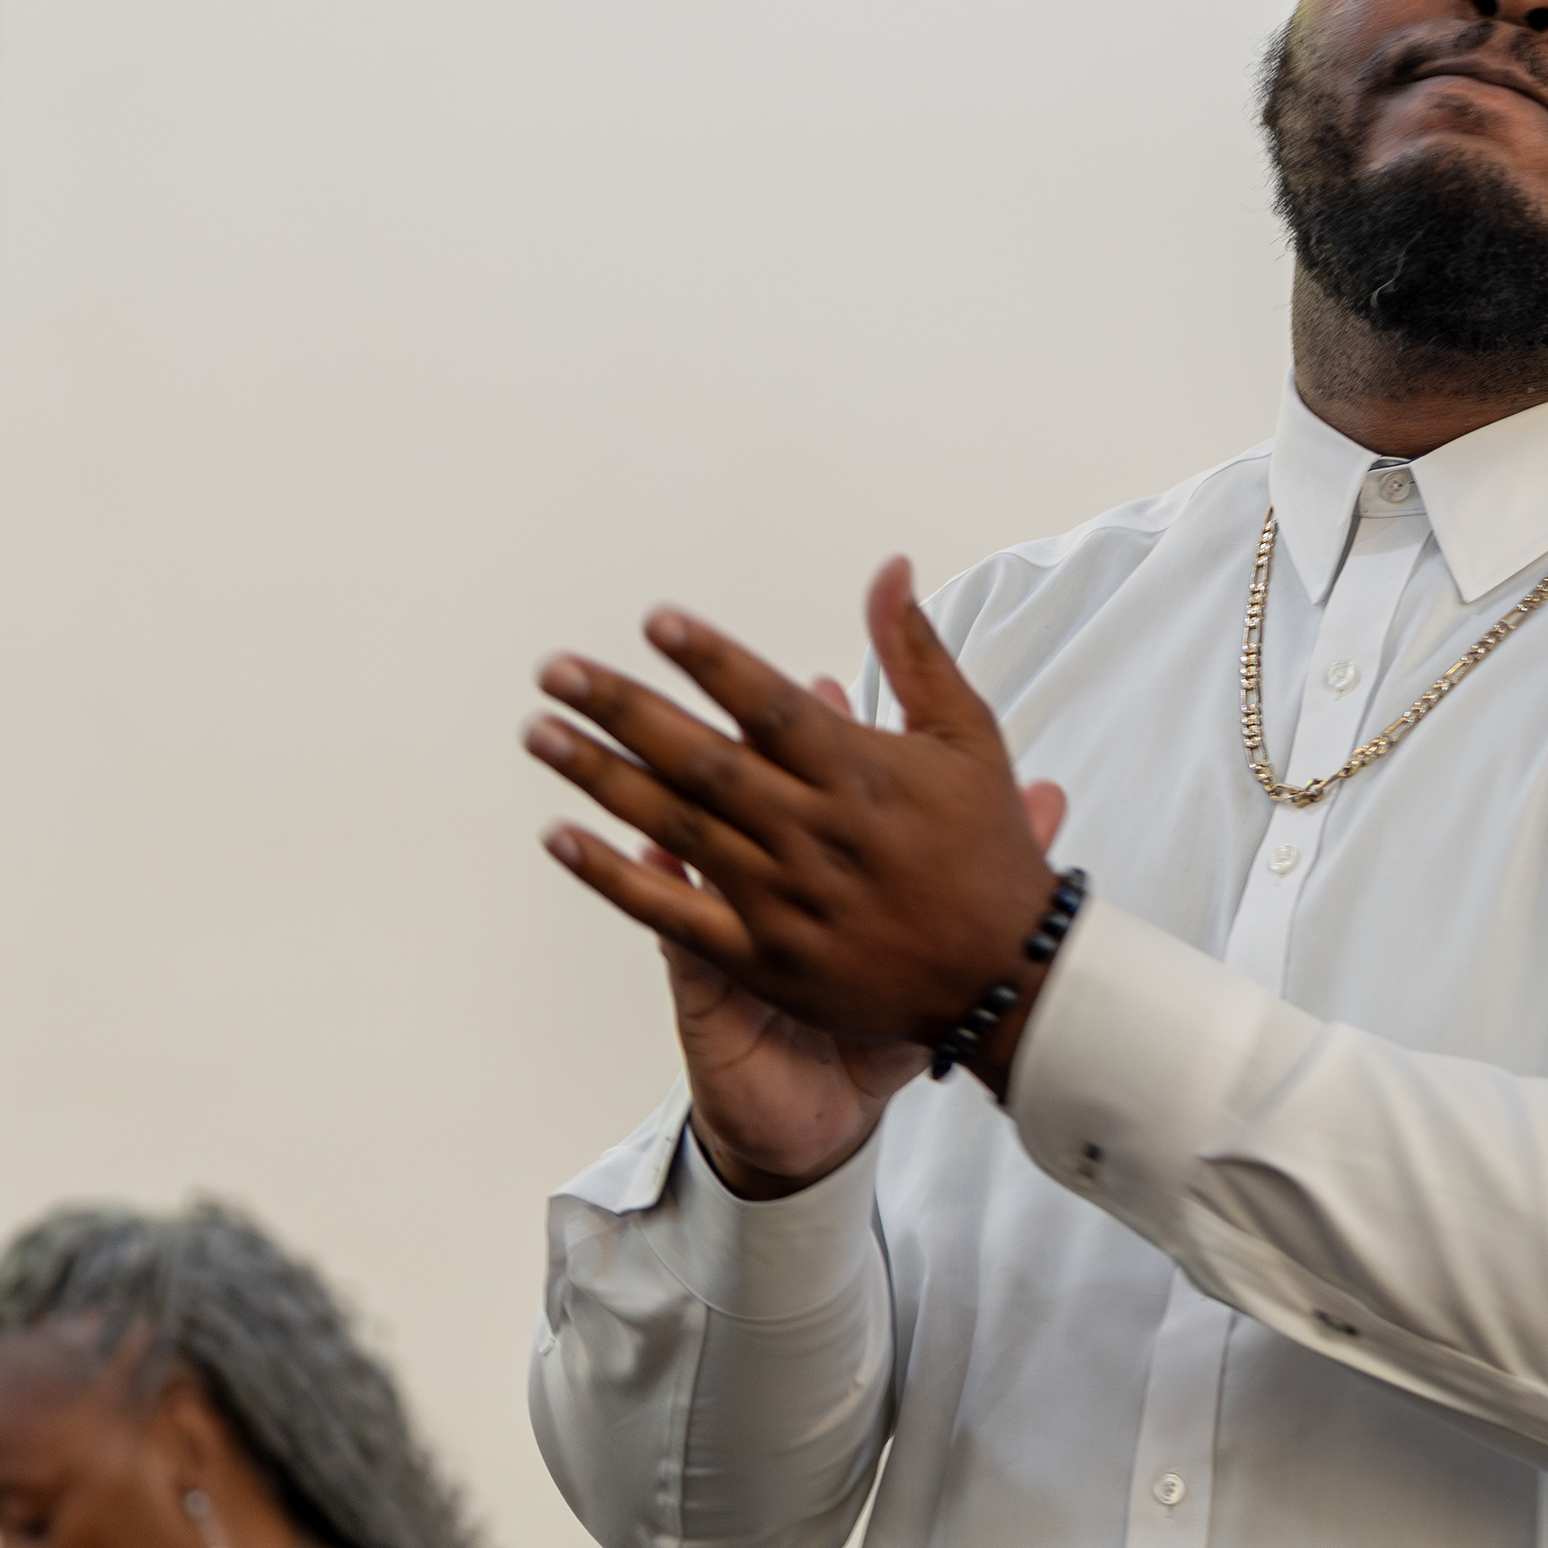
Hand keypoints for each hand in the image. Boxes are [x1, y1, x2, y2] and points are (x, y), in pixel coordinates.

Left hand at [529, 560, 1071, 1194]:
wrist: (1006, 978)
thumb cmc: (987, 849)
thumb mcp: (968, 739)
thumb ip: (916, 653)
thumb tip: (889, 568)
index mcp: (861, 775)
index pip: (771, 704)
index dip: (711, 661)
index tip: (654, 621)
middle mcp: (815, 833)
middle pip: (703, 760)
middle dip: (623, 710)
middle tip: (557, 672)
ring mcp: (785, 899)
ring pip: (676, 827)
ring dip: (601, 778)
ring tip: (541, 732)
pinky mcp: (764, 957)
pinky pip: (672, 914)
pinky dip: (613, 876)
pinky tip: (560, 838)